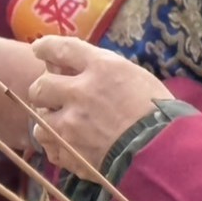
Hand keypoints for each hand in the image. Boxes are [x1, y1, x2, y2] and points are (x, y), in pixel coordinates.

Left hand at [28, 37, 172, 181]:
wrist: (162, 153)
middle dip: (44, 89)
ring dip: (49, 121)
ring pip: (39, 120)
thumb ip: (104, 69)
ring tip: (62, 126)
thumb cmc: (158, 112)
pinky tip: (71, 145)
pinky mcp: (70, 153)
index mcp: (100, 68)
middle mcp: (79, 92)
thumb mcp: (135, 76)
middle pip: (40, 85)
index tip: (39, 49)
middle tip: (52, 95)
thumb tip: (79, 66)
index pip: (60, 48)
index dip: (45, 47)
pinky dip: (57, 146)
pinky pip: (50, 148)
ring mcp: (71, 125)